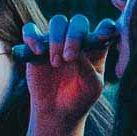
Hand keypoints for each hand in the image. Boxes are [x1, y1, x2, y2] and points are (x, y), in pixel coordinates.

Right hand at [19, 13, 115, 134]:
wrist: (57, 113)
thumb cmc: (80, 99)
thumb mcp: (91, 88)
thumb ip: (88, 69)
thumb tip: (76, 52)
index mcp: (97, 47)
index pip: (105, 28)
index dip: (106, 28)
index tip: (103, 36)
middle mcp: (78, 40)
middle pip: (78, 22)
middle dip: (74, 37)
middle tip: (69, 58)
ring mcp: (57, 41)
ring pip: (57, 22)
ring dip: (56, 38)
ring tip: (56, 63)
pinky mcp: (36, 46)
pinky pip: (31, 31)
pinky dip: (32, 36)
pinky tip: (37, 51)